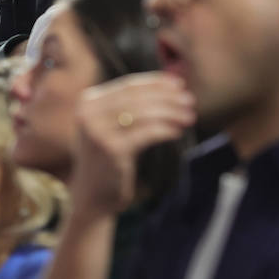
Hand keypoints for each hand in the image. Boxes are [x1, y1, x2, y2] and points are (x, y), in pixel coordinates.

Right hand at [68, 73, 194, 220]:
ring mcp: (99, 132)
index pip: (128, 85)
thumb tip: (168, 85)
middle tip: (190, 101)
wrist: (92, 195)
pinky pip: (147, 133)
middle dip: (167, 97)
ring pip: (144, 113)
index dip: (155, 83)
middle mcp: (89, 114)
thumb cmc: (106, 159)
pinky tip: (178, 132)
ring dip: (171, 113)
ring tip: (189, 117)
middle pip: (137, 97)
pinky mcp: (113, 149)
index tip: (179, 85)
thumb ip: (126, 105)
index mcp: (87, 102)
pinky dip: (166, 130)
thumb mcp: (109, 126)